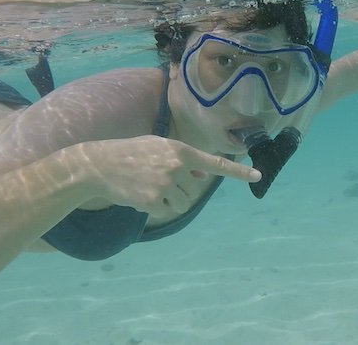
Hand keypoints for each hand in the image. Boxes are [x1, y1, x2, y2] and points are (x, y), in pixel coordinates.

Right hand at [80, 135, 260, 217]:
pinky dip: (155, 206)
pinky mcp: (153, 199)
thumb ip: (184, 160)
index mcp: (181, 150)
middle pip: (194, 189)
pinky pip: (166, 209)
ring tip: (149, 186)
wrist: (100, 164)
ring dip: (170, 199)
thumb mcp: (159, 148)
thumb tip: (203, 175)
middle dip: (179, 188)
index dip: (237, 171)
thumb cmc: (131, 153)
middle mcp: (177, 166)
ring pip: (183, 202)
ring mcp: (166, 183)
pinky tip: (140, 194)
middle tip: (156, 179)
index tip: (257, 175)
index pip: (215, 162)